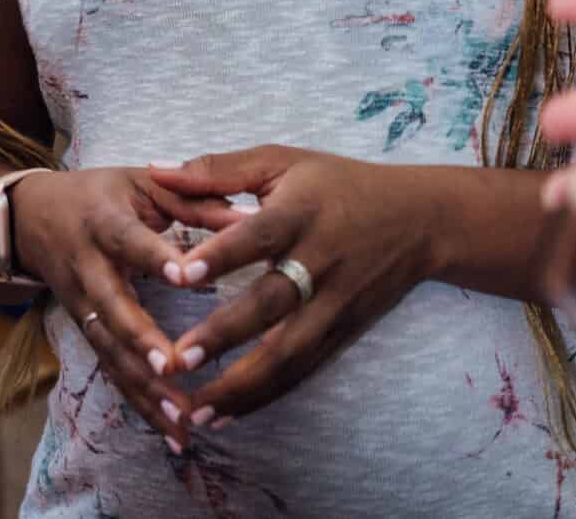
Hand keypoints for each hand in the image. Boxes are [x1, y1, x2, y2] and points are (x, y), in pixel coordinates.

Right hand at [8, 167, 236, 452]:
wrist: (31, 218)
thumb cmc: (100, 194)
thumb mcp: (143, 182)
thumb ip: (196, 200)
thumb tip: (254, 219)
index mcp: (103, 222)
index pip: (129, 241)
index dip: (155, 258)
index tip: (188, 277)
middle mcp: (88, 268)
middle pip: (111, 309)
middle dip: (141, 341)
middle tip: (175, 368)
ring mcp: (82, 306)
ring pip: (111, 352)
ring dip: (145, 388)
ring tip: (183, 418)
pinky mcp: (87, 333)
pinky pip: (113, 372)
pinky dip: (141, 405)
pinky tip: (174, 434)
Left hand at [146, 147, 441, 426]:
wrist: (420, 220)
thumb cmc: (339, 184)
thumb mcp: (281, 161)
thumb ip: (215, 170)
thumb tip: (154, 171)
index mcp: (300, 214)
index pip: (259, 236)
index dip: (222, 255)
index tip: (181, 276)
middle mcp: (320, 263)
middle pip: (273, 304)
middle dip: (225, 336)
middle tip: (177, 359)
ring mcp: (335, 305)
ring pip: (289, 352)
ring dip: (242, 385)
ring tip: (195, 408)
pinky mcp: (343, 334)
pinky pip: (302, 370)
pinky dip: (266, 395)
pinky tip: (227, 413)